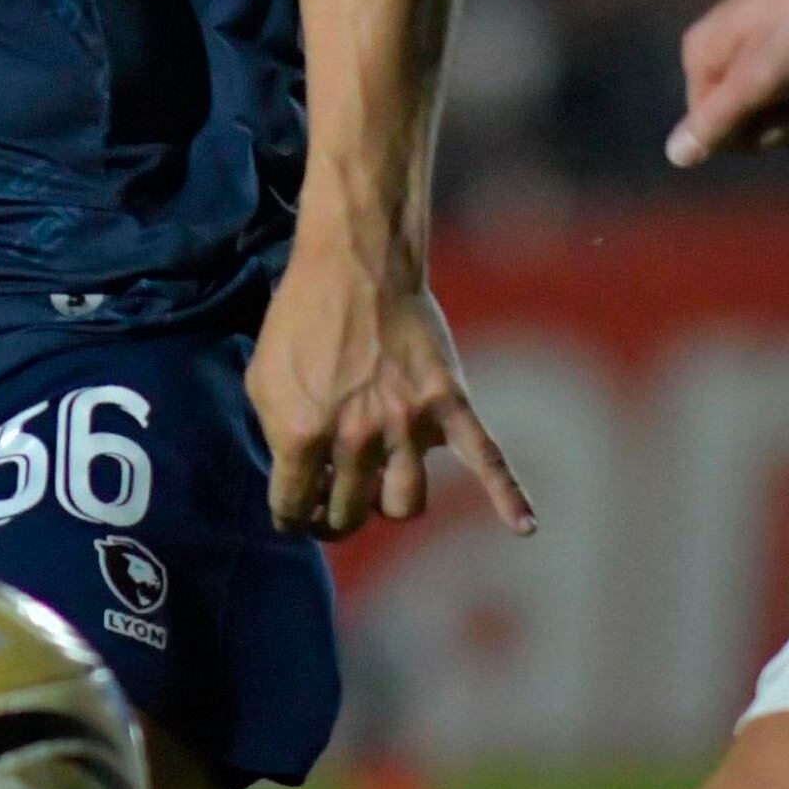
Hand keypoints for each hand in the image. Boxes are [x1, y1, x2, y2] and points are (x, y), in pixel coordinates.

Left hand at [250, 252, 534, 541]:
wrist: (356, 263)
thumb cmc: (302, 318)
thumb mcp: (263, 380)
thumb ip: (276, 437)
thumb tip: (300, 479)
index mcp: (303, 435)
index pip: (294, 509)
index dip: (292, 517)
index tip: (297, 511)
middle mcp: (358, 439)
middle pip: (350, 515)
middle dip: (335, 516)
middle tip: (332, 501)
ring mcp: (408, 424)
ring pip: (406, 504)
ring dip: (388, 506)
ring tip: (377, 492)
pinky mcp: (449, 405)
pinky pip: (486, 458)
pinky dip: (510, 495)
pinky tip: (525, 525)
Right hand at [666, 0, 788, 167]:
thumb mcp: (757, 83)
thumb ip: (714, 123)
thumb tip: (673, 154)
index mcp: (701, 56)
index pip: (715, 133)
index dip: (756, 135)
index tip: (785, 112)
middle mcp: (723, 48)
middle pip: (749, 122)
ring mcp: (761, 42)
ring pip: (784, 106)